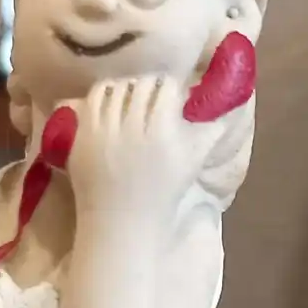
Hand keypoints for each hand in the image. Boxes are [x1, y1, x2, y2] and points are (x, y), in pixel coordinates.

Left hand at [66, 74, 209, 221]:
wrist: (122, 223)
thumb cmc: (162, 194)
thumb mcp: (192, 162)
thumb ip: (210, 132)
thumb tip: (225, 103)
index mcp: (160, 134)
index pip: (165, 88)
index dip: (170, 87)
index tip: (172, 94)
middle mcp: (129, 130)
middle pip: (139, 84)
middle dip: (148, 85)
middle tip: (152, 94)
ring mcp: (101, 134)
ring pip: (114, 89)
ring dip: (125, 87)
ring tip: (131, 96)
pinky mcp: (81, 140)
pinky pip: (91, 103)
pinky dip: (102, 96)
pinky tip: (111, 103)